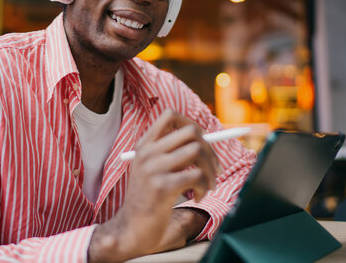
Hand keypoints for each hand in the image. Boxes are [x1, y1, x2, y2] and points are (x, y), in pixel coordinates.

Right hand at [88, 109, 218, 261]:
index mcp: (144, 145)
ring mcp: (153, 168)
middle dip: (209, 148)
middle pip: (190, 131)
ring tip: (208, 186)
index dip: (192, 123)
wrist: (131, 230)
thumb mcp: (152, 170)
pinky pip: (197, 176)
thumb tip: (207, 140)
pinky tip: (197, 197)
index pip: (170, 115)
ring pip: (197, 150)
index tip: (202, 142)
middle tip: (214, 167)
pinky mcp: (163, 186)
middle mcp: (147, 152)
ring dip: (211, 170)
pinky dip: (205, 187)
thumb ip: (172, 153)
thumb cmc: (149, 200)